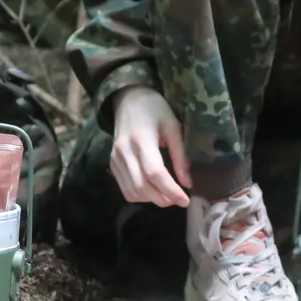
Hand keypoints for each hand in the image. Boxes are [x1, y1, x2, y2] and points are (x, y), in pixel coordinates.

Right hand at [110, 86, 191, 207]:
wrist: (127, 99)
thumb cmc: (154, 109)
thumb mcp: (173, 126)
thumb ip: (180, 155)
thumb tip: (188, 183)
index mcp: (141, 139)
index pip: (154, 173)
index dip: (170, 190)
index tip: (185, 200)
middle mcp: (124, 152)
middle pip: (142, 186)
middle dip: (163, 199)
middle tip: (178, 200)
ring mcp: (115, 159)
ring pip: (132, 191)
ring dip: (151, 200)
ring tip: (167, 196)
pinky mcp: (112, 163)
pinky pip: (125, 188)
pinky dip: (140, 196)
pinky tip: (152, 191)